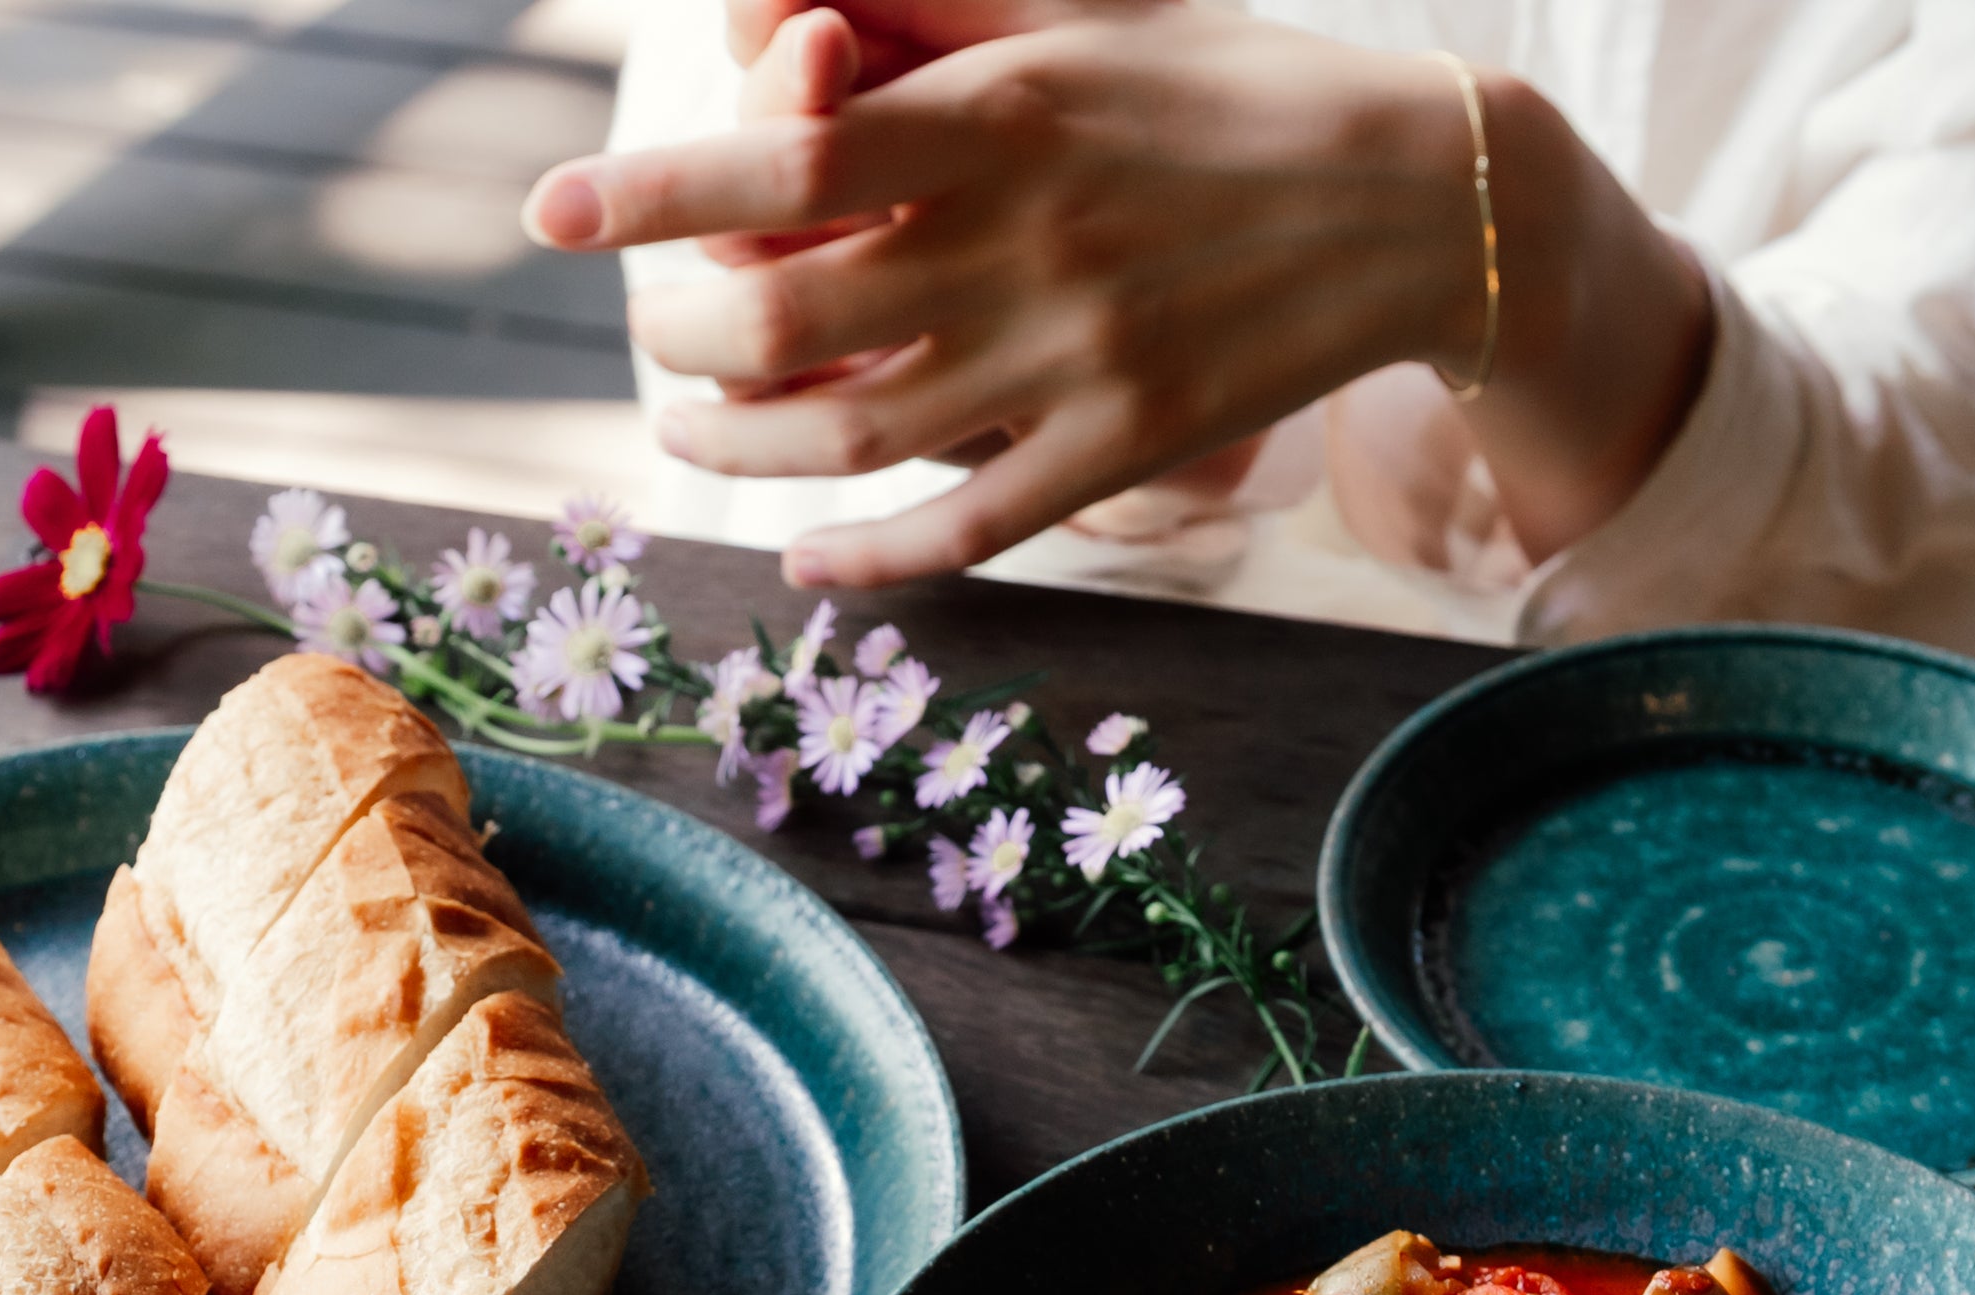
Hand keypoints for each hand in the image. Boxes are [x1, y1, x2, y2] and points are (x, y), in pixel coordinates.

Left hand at [529, 10, 1707, 586]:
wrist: (1419, 196)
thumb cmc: (1222, 83)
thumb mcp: (1073, 14)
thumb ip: (918, 13)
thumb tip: (762, 25)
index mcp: (1000, 114)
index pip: (783, 161)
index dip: (651, 194)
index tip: (555, 213)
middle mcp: (1022, 245)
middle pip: (782, 322)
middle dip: (678, 339)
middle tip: (650, 334)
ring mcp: (1073, 363)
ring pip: (846, 439)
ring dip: (736, 447)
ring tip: (689, 428)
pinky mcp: (1123, 451)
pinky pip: (961, 528)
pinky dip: (863, 557)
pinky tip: (805, 559)